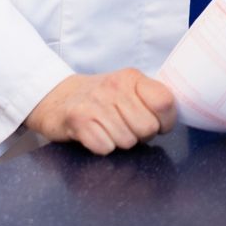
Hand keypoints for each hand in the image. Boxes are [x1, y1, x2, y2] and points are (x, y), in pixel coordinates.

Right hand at [24, 69, 176, 154]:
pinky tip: (94, 135)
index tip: (157, 125)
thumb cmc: (99, 99)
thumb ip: (150, 100)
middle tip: (125, 128)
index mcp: (132, 78)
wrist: (55, 97)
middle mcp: (115, 87)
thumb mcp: (126, 89)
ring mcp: (95, 103)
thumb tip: (170, 121)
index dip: (165, 122)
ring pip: (127, 141)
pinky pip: (105, 147)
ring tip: (107, 129)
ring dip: (119, 142)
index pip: (164, 102)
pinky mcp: (78, 120)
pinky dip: (101, 147)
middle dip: (139, 136)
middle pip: (147, 128)